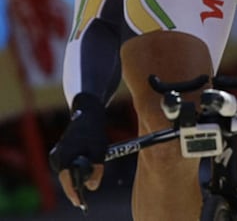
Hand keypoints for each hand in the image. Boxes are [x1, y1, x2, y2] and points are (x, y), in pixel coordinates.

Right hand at [49, 92, 107, 207]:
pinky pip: (67, 166)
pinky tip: (84, 159)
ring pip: (67, 172)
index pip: (67, 181)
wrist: (87, 112)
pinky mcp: (59, 151)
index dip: (74, 194)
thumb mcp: (99, 151)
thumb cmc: (94, 130)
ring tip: (90, 162)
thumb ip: (96, 170)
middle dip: (77, 184)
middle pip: (67, 178)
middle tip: (88, 189)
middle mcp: (57, 156)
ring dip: (77, 173)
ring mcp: (56, 154)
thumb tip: (92, 188)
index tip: (80, 203)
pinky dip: (75, 167)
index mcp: (64, 156)